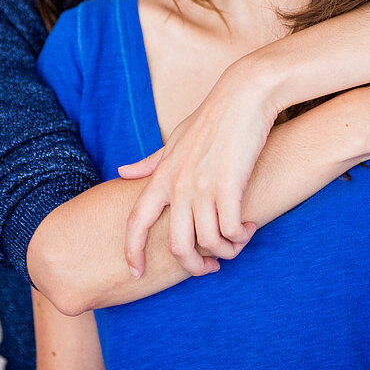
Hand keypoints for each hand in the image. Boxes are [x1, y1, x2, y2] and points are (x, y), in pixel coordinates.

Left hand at [117, 59, 275, 277]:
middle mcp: (178, 184)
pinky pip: (231, 230)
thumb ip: (149, 163)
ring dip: (226, 251)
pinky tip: (248, 227)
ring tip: (236, 241)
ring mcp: (203, 185)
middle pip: (177, 245)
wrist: (244, 96)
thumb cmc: (211, 119)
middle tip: (209, 267)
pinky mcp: (230, 185)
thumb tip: (122, 172)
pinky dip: (240, 237)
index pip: (135, 221)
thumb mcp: (174, 140)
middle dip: (193, 266)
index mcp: (162, 175)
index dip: (131, 251)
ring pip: (208, 242)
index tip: (136, 273)